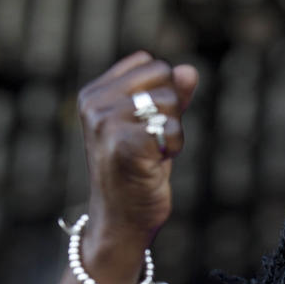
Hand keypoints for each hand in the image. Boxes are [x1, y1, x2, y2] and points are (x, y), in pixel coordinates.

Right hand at [77, 51, 198, 249]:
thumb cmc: (137, 173)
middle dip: (171, 111)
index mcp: (95, 94)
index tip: (147, 124)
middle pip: (164, 78)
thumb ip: (170, 96)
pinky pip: (171, 128)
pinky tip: (155, 164)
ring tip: (151, 155)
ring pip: (170, 103)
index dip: (163, 93)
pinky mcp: (124, 144)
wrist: (121, 220)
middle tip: (151, 142)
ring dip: (173, 133)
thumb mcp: (152, 127)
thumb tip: (189, 70)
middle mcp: (96, 104)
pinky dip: (173, 147)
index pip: (150, 64)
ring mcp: (107, 123)